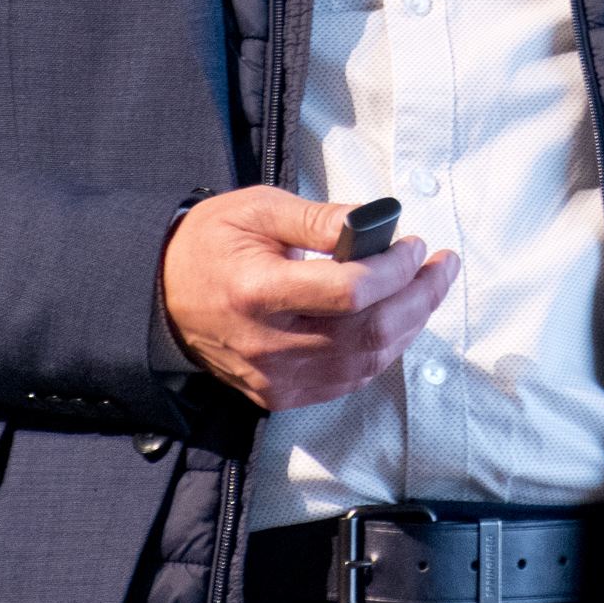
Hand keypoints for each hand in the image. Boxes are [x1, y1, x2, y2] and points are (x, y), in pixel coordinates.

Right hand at [161, 186, 458, 410]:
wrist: (162, 296)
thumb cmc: (211, 245)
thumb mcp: (259, 209)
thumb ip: (320, 219)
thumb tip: (377, 223)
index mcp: (258, 291)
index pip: (349, 292)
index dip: (395, 269)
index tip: (414, 244)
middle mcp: (268, 344)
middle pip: (368, 333)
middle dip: (419, 298)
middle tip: (441, 266)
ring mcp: (275, 377)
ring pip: (365, 362)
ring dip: (409, 325)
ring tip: (427, 289)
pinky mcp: (280, 393)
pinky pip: (347, 380)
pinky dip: (381, 351)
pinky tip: (395, 321)